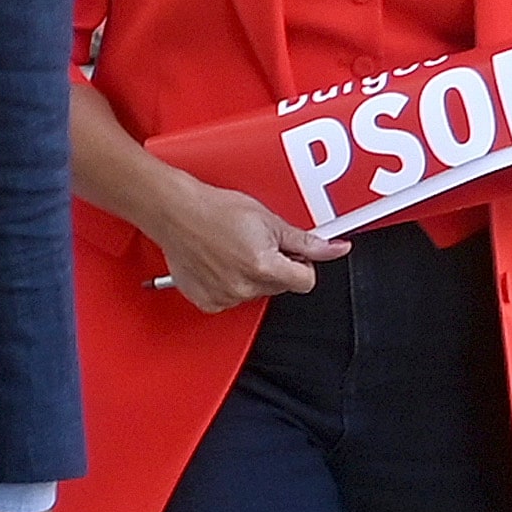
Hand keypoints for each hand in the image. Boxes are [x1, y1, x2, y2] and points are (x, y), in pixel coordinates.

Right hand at [148, 173, 348, 312]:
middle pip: (281, 287)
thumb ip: (305, 242)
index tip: (290, 252)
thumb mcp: (269, 220)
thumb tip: (335, 249)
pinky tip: (221, 263)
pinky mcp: (208, 302)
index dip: (302, 263)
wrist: (176, 212)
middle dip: (276, 267)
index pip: (306, 281)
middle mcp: (244, 287)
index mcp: (264, 267)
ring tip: (235, 250)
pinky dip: (229, 284)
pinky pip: (231, 299)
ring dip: (252, 275)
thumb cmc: (216, 210)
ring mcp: (225, 297)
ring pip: (256, 293)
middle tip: (257, 244)